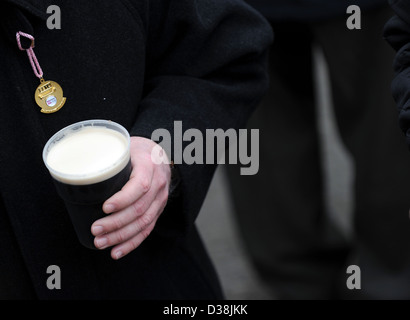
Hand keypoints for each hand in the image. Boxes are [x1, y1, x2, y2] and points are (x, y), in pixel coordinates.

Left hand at [91, 136, 170, 259]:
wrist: (159, 154)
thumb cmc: (136, 151)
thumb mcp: (124, 148)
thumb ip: (108, 159)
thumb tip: (73, 171)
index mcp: (149, 166)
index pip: (140, 185)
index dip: (123, 199)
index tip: (104, 208)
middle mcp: (158, 184)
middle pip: (139, 209)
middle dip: (116, 223)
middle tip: (95, 229)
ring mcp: (160, 199)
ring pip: (143, 222)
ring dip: (121, 236)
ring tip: (101, 243)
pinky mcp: (158, 210)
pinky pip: (147, 229)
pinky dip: (132, 243)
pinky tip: (117, 251)